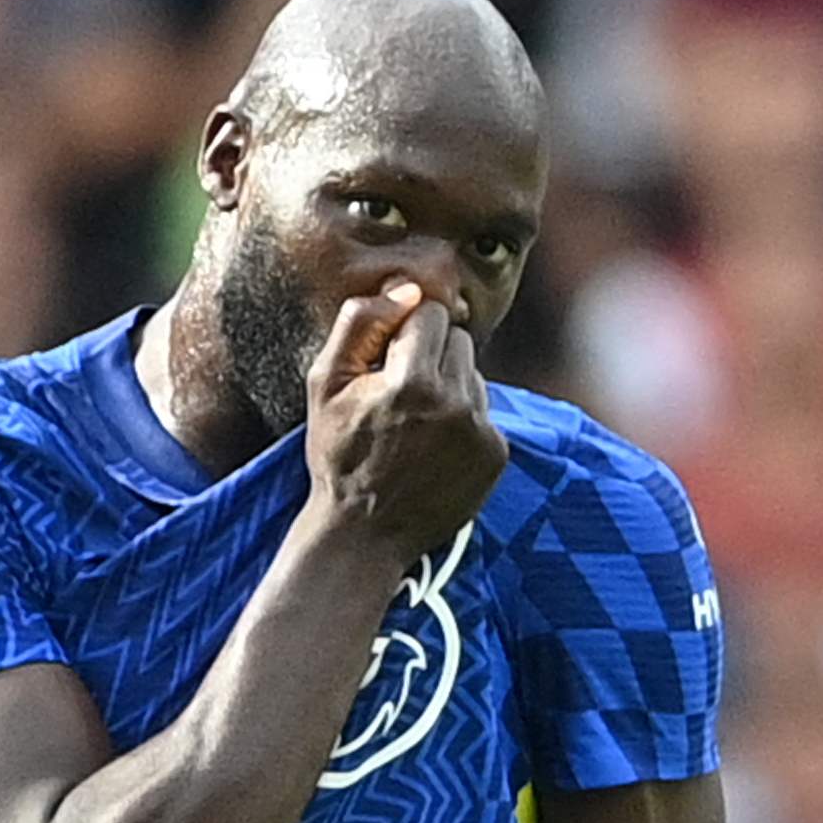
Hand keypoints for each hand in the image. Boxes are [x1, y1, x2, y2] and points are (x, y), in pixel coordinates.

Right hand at [305, 281, 502, 560]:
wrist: (364, 532)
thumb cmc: (338, 453)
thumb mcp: (325, 382)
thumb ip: (361, 323)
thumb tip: (407, 290)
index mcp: (413, 380)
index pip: (431, 313)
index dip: (404, 331)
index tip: (387, 359)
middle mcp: (457, 403)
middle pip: (459, 339)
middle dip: (430, 354)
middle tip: (400, 392)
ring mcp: (482, 431)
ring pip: (473, 374)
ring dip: (448, 386)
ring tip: (415, 423)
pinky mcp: (497, 455)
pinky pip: (484, 411)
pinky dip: (463, 419)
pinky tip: (434, 446)